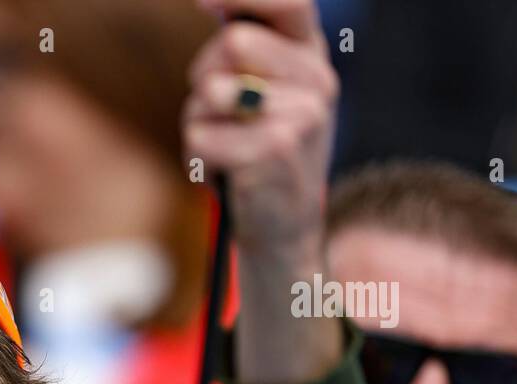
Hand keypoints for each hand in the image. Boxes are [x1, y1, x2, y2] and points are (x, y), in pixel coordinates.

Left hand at [183, 0, 341, 383]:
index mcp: (312, 57)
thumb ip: (240, 49)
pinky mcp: (276, 149)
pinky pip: (200, 135)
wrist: (283, 227)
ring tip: (226, 145)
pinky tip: (227, 171)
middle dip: (205, 76)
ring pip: (208, 92)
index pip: (288, 2)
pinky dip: (198, 156)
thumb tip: (211, 1)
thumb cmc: (257, 154)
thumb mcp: (257, 95)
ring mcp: (303, 114)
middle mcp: (318, 80)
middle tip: (221, 113)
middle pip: (230, 43)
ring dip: (198, 120)